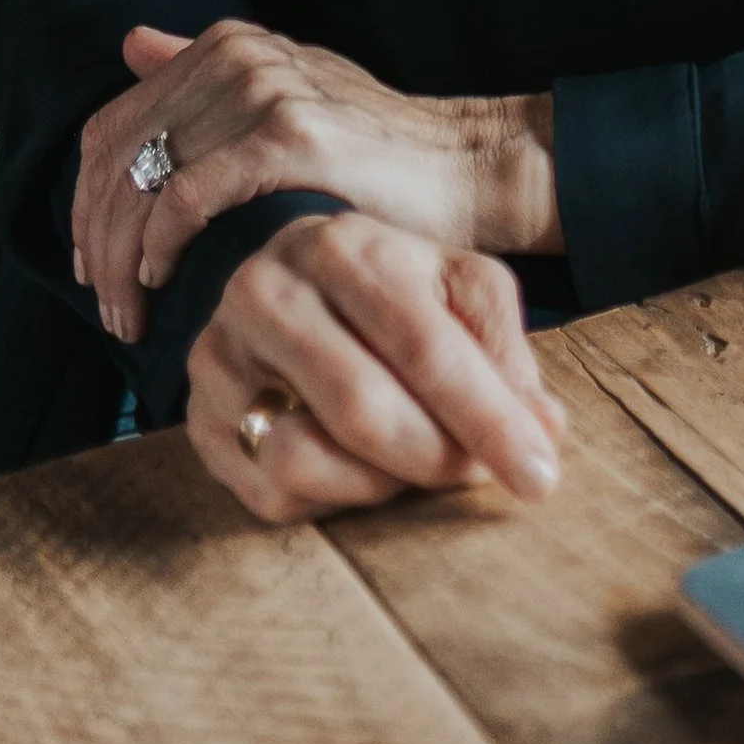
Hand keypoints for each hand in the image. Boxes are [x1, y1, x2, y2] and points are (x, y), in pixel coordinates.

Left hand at [74, 19, 560, 346]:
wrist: (462, 170)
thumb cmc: (373, 153)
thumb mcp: (288, 94)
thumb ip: (208, 72)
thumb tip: (132, 43)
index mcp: (227, 46)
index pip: (112, 129)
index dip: (86, 204)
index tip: (89, 265)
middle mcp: (237, 58)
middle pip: (118, 161)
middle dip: (96, 245)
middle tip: (107, 309)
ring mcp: (262, 91)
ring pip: (144, 185)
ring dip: (119, 264)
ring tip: (130, 317)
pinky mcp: (287, 136)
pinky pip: (188, 196)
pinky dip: (161, 245)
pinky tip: (163, 282)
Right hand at [185, 207, 566, 522]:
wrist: (288, 278)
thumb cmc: (390, 288)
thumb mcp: (456, 287)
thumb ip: (502, 347)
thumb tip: (544, 427)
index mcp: (344, 247)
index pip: (424, 345)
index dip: (488, 418)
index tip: (540, 477)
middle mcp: (268, 291)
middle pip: (361, 409)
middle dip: (437, 459)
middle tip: (481, 475)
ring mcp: (221, 356)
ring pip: (303, 457)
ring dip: (381, 481)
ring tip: (413, 459)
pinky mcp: (200, 418)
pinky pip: (271, 492)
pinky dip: (334, 496)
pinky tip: (358, 464)